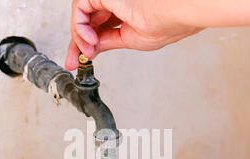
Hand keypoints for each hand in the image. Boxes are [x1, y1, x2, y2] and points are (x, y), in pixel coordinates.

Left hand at [65, 0, 202, 69]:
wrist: (176, 13)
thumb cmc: (165, 24)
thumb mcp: (129, 39)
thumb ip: (107, 41)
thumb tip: (90, 49)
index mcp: (121, 14)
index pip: (95, 28)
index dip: (82, 45)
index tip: (75, 62)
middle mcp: (113, 4)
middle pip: (84, 22)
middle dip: (76, 43)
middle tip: (73, 62)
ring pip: (80, 15)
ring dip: (79, 38)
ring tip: (88, 51)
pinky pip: (80, 9)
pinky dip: (80, 27)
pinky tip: (90, 41)